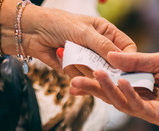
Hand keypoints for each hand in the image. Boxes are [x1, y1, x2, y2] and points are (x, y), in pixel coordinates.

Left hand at [22, 6, 136, 71]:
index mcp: (107, 34)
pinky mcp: (76, 72)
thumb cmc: (58, 23)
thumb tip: (122, 61)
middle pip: (113, 69)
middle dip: (101, 69)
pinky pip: (81, 80)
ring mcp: (88, 62)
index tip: (122, 68)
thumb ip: (104, 47)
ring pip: (97, 77)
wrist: (31, 30)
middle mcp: (100, 49)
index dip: (127, 60)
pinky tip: (59, 55)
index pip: (127, 50)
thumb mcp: (85, 32)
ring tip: (64, 48)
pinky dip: (71, 72)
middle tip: (93, 68)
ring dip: (80, 67)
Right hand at [69, 51, 158, 127]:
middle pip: (113, 97)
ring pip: (124, 104)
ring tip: (96, 75)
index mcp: (141, 85)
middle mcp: (143, 99)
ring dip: (109, 90)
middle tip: (74, 81)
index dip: (94, 80)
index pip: (113, 83)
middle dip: (93, 89)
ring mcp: (152, 111)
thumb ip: (137, 61)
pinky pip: (142, 108)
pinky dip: (129, 97)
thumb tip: (110, 57)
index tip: (74, 74)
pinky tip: (121, 83)